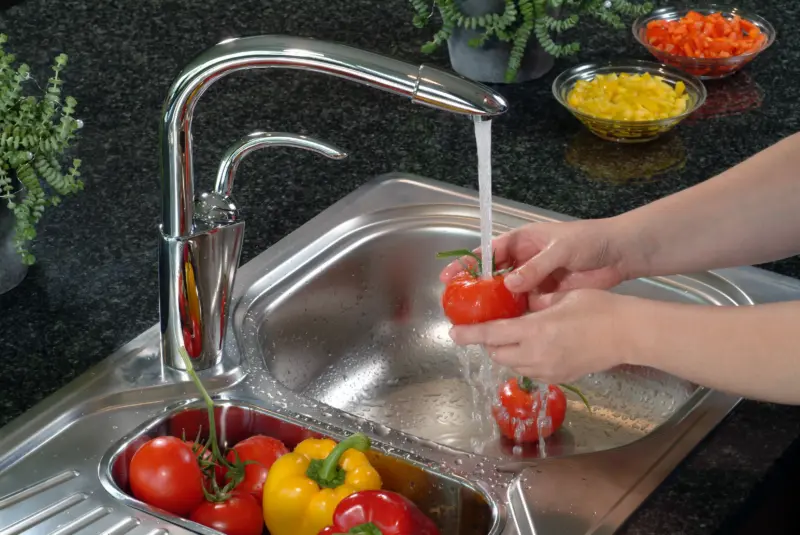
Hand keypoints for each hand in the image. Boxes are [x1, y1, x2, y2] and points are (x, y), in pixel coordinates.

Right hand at [439, 218, 646, 305]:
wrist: (620, 254)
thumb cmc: (590, 241)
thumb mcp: (561, 249)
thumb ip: (535, 267)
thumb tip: (508, 284)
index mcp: (523, 241)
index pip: (488, 252)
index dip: (468, 264)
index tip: (449, 276)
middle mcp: (524, 261)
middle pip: (492, 277)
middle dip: (474, 290)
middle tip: (456, 305)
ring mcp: (535, 280)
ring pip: (506, 295)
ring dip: (492, 307)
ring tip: (474, 322)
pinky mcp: (546, 296)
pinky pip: (524, 308)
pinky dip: (513, 317)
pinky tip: (502, 329)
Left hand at [448, 289, 640, 382]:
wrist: (628, 334)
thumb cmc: (599, 308)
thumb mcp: (562, 297)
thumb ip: (536, 303)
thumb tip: (521, 302)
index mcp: (534, 330)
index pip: (490, 335)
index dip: (469, 335)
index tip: (453, 333)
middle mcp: (536, 354)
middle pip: (497, 353)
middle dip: (489, 342)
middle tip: (490, 328)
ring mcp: (548, 369)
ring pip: (512, 365)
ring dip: (507, 352)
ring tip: (514, 337)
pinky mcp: (559, 378)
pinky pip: (531, 372)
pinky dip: (524, 361)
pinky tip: (535, 347)